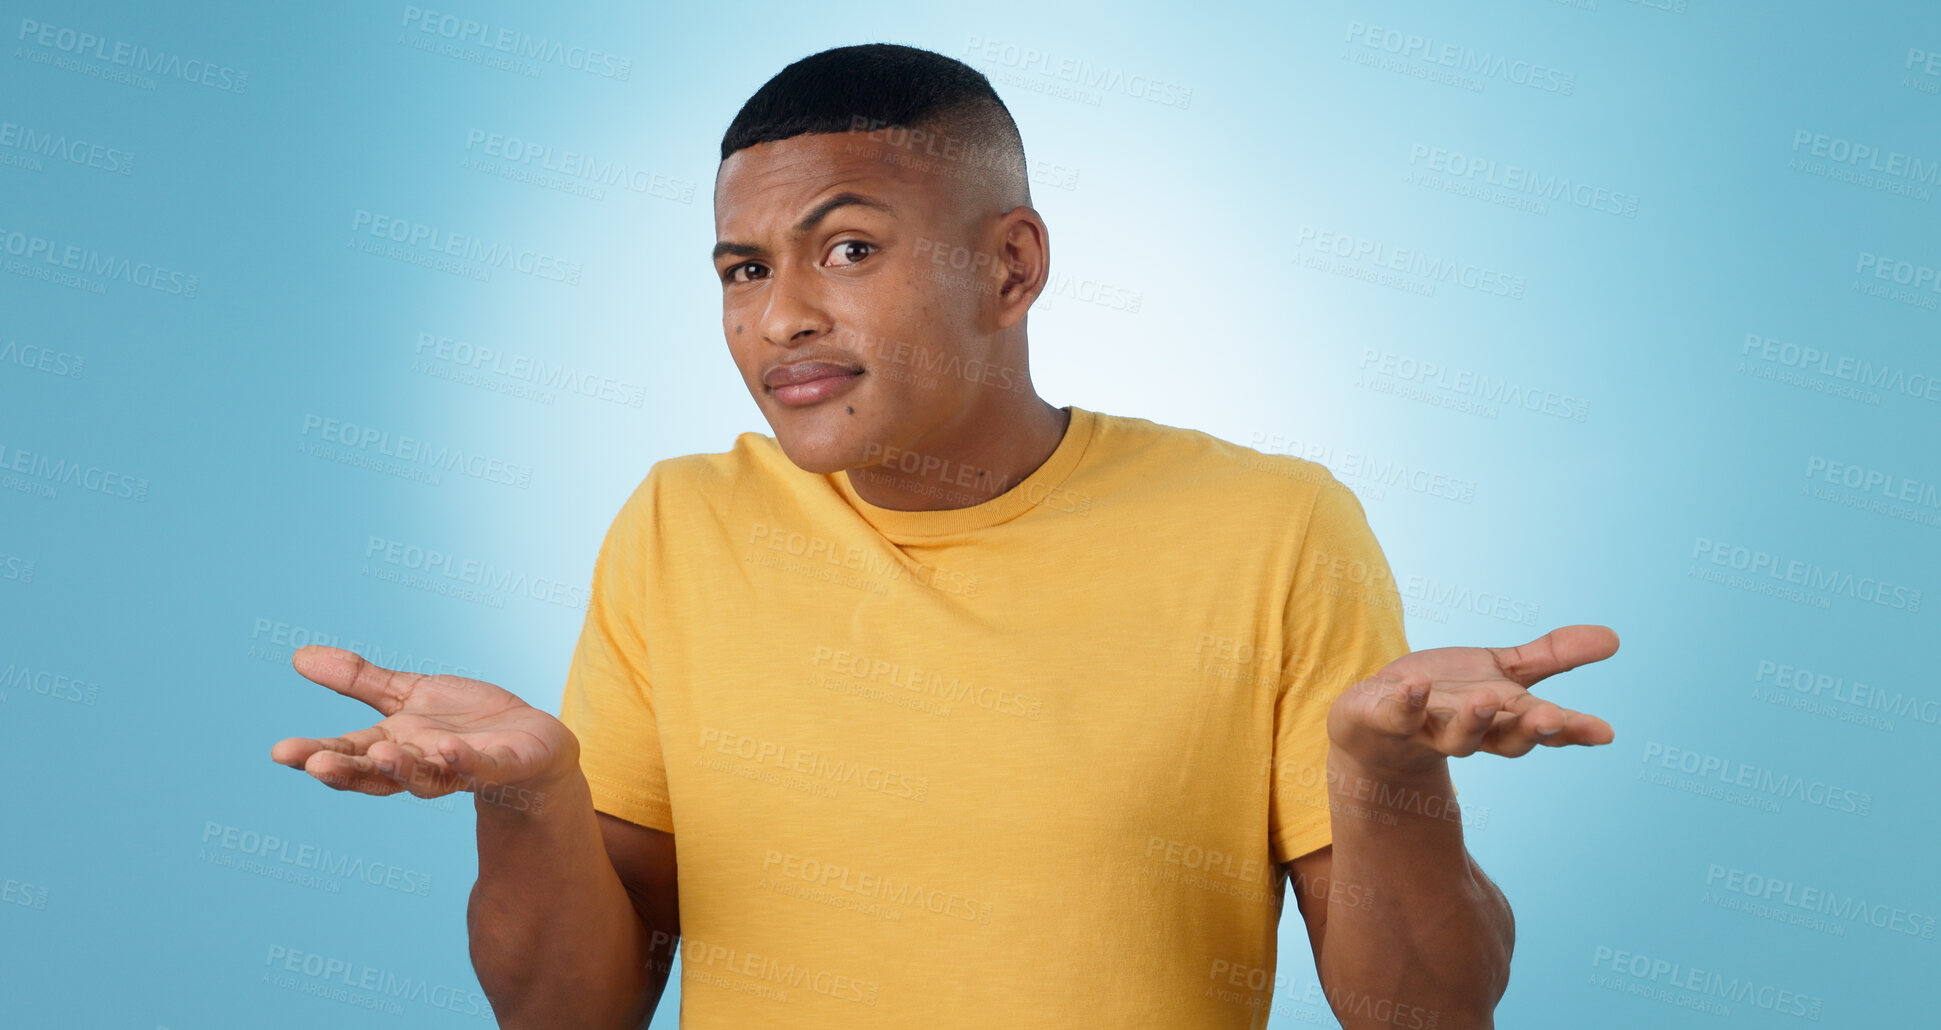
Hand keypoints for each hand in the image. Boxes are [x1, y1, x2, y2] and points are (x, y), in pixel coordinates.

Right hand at [269, 646, 580, 810]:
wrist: (529, 740)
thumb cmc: (463, 722)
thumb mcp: (408, 695)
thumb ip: (359, 680)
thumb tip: (299, 656)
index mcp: (392, 747)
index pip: (347, 753)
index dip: (316, 754)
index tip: (281, 753)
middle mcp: (420, 764)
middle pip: (376, 774)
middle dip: (346, 771)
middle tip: (315, 764)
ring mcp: (459, 769)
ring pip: (424, 776)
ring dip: (401, 768)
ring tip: (378, 754)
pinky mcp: (501, 767)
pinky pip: (481, 768)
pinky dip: (465, 762)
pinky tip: (450, 750)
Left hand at [1326, 624, 1617, 778]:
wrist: (1375, 722)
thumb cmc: (1446, 698)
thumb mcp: (1501, 672)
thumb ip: (1552, 658)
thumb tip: (1614, 638)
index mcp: (1504, 720)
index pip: (1544, 728)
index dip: (1573, 731)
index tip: (1605, 732)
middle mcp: (1472, 732)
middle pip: (1506, 739)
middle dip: (1529, 730)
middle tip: (1552, 719)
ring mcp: (1429, 731)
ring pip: (1457, 737)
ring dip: (1473, 719)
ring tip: (1485, 699)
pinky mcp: (1388, 721)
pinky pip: (1399, 715)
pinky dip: (1407, 702)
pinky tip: (1414, 684)